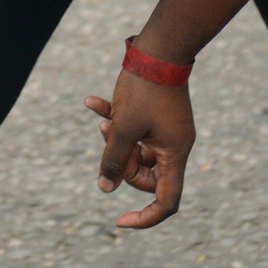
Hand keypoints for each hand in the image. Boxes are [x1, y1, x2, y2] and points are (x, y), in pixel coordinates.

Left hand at [85, 71, 194, 229]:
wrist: (159, 47)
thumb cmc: (144, 88)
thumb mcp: (123, 127)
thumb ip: (113, 160)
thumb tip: (105, 189)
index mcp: (174, 154)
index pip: (167, 202)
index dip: (145, 218)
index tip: (119, 220)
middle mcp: (174, 146)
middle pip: (147, 177)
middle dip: (122, 166)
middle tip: (110, 142)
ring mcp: (166, 131)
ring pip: (137, 152)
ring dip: (115, 141)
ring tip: (102, 120)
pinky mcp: (157, 116)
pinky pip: (136, 130)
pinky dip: (116, 121)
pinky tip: (93, 103)